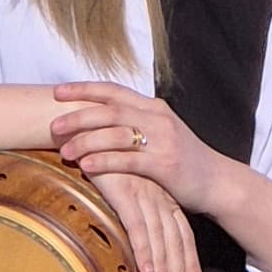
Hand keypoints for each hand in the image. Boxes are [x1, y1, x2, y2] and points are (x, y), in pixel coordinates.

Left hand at [53, 83, 217, 216]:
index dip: (84, 89)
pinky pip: (128, 161)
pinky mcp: (165, 165)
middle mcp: (158, 118)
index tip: (57, 92)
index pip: (113, 91)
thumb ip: (136, 124)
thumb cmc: (184, 160)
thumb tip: (99, 120)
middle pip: (109, 110)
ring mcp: (163, 140)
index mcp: (154, 107)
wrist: (219, 182)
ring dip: (85, 141)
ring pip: (115, 134)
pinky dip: (104, 162)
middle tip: (53, 126)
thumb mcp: (162, 133)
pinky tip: (86, 166)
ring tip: (63, 150)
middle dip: (78, 116)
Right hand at [88, 163, 204, 271]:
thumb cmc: (105, 159)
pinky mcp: (124, 191)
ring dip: (165, 267)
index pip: (182, 234)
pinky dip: (143, 249)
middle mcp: (158, 196)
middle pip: (176, 239)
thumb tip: (141, 237)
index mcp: (162, 195)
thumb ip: (138, 207)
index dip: (189, 262)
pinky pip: (136, 225)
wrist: (89, 129)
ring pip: (160, 237)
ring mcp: (143, 194)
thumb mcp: (127, 185)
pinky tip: (147, 270)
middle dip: (182, 271)